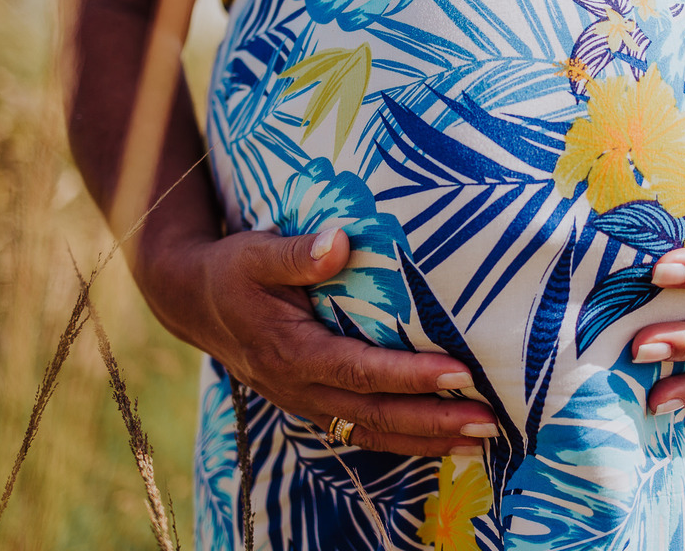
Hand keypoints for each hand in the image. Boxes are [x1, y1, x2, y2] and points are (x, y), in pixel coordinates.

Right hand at [151, 228, 498, 456]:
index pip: (359, 370)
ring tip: (481, 440)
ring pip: (372, 433)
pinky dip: (405, 441)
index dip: (409, 375)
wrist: (196, 304)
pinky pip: (363, 432)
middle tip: (488, 420)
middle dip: (433, 421)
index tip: (458, 373)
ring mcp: (307, 403)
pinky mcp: (315, 405)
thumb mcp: (255, 252)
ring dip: (427, 440)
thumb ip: (296, 253)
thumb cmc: (234, 272)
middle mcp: (301, 387)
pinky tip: (445, 441)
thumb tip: (338, 243)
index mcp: (291, 351)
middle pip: (374, 415)